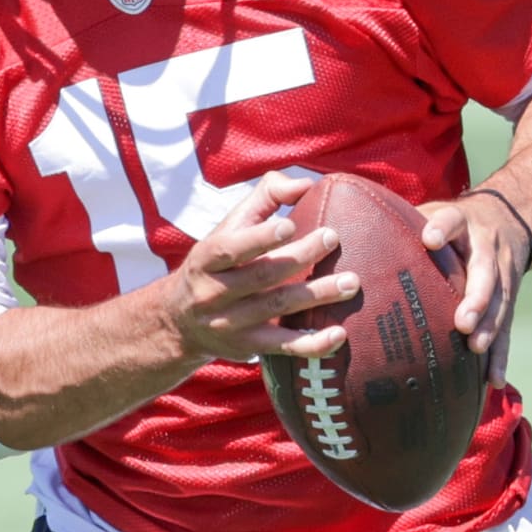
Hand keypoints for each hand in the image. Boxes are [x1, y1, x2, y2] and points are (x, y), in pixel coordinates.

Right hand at [162, 172, 358, 365]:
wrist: (181, 322)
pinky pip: (284, 346)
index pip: (230, 249)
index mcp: (206, 260)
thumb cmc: (217, 264)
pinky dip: (313, 343)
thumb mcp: (228, 228)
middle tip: (332, 239)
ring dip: (316, 295)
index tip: (290, 225)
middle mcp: (213, 293)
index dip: (259, 238)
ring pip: (277, 308)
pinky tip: (339, 333)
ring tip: (351, 282)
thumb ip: (264, 199)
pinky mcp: (248, 347)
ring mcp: (231, 324)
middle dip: (299, 257)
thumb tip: (306, 184)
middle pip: (261, 275)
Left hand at [416, 187, 531, 389]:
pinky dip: (500, 356)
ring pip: (500, 302)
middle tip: (462, 322)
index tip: (429, 239)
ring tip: (475, 348)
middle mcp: (486, 248)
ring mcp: (503, 275)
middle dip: (476, 298)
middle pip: (485, 271)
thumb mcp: (433, 213)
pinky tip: (492, 381)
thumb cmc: (453, 225)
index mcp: (463, 223)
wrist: (509, 219)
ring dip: (489, 328)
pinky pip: (506, 328)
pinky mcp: (509, 299)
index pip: (452, 221)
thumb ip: (402, 224)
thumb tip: (345, 237)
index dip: (442, 229)